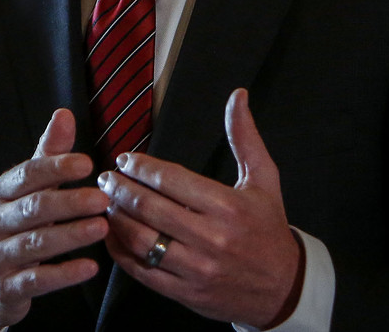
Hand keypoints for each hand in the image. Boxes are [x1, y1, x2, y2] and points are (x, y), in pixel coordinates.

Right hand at [0, 108, 109, 331]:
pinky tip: (90, 267)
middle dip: (70, 202)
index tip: (87, 164)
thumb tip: (64, 114)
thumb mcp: (21, 193)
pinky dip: (64, 274)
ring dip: (72, 235)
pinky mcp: (6, 289)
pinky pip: (37, 280)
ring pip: (37, 243)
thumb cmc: (8, 228)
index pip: (27, 175)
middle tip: (103, 198)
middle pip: (34, 208)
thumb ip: (46, 156)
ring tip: (102, 227)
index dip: (56, 168)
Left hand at [99, 88, 302, 327]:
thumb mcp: (264, 179)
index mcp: (228, 206)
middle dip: (120, 189)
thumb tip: (238, 95)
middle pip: (150, 208)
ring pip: (142, 240)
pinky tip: (112, 236)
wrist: (283, 287)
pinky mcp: (186, 292)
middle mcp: (211, 237)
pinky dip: (121, 253)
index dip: (141, 167)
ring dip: (116, 219)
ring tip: (106, 203)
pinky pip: (143, 272)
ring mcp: (197, 268)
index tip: (125, 160)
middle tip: (105, 178)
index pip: (171, 180)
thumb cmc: (269, 227)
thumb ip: (245, 137)